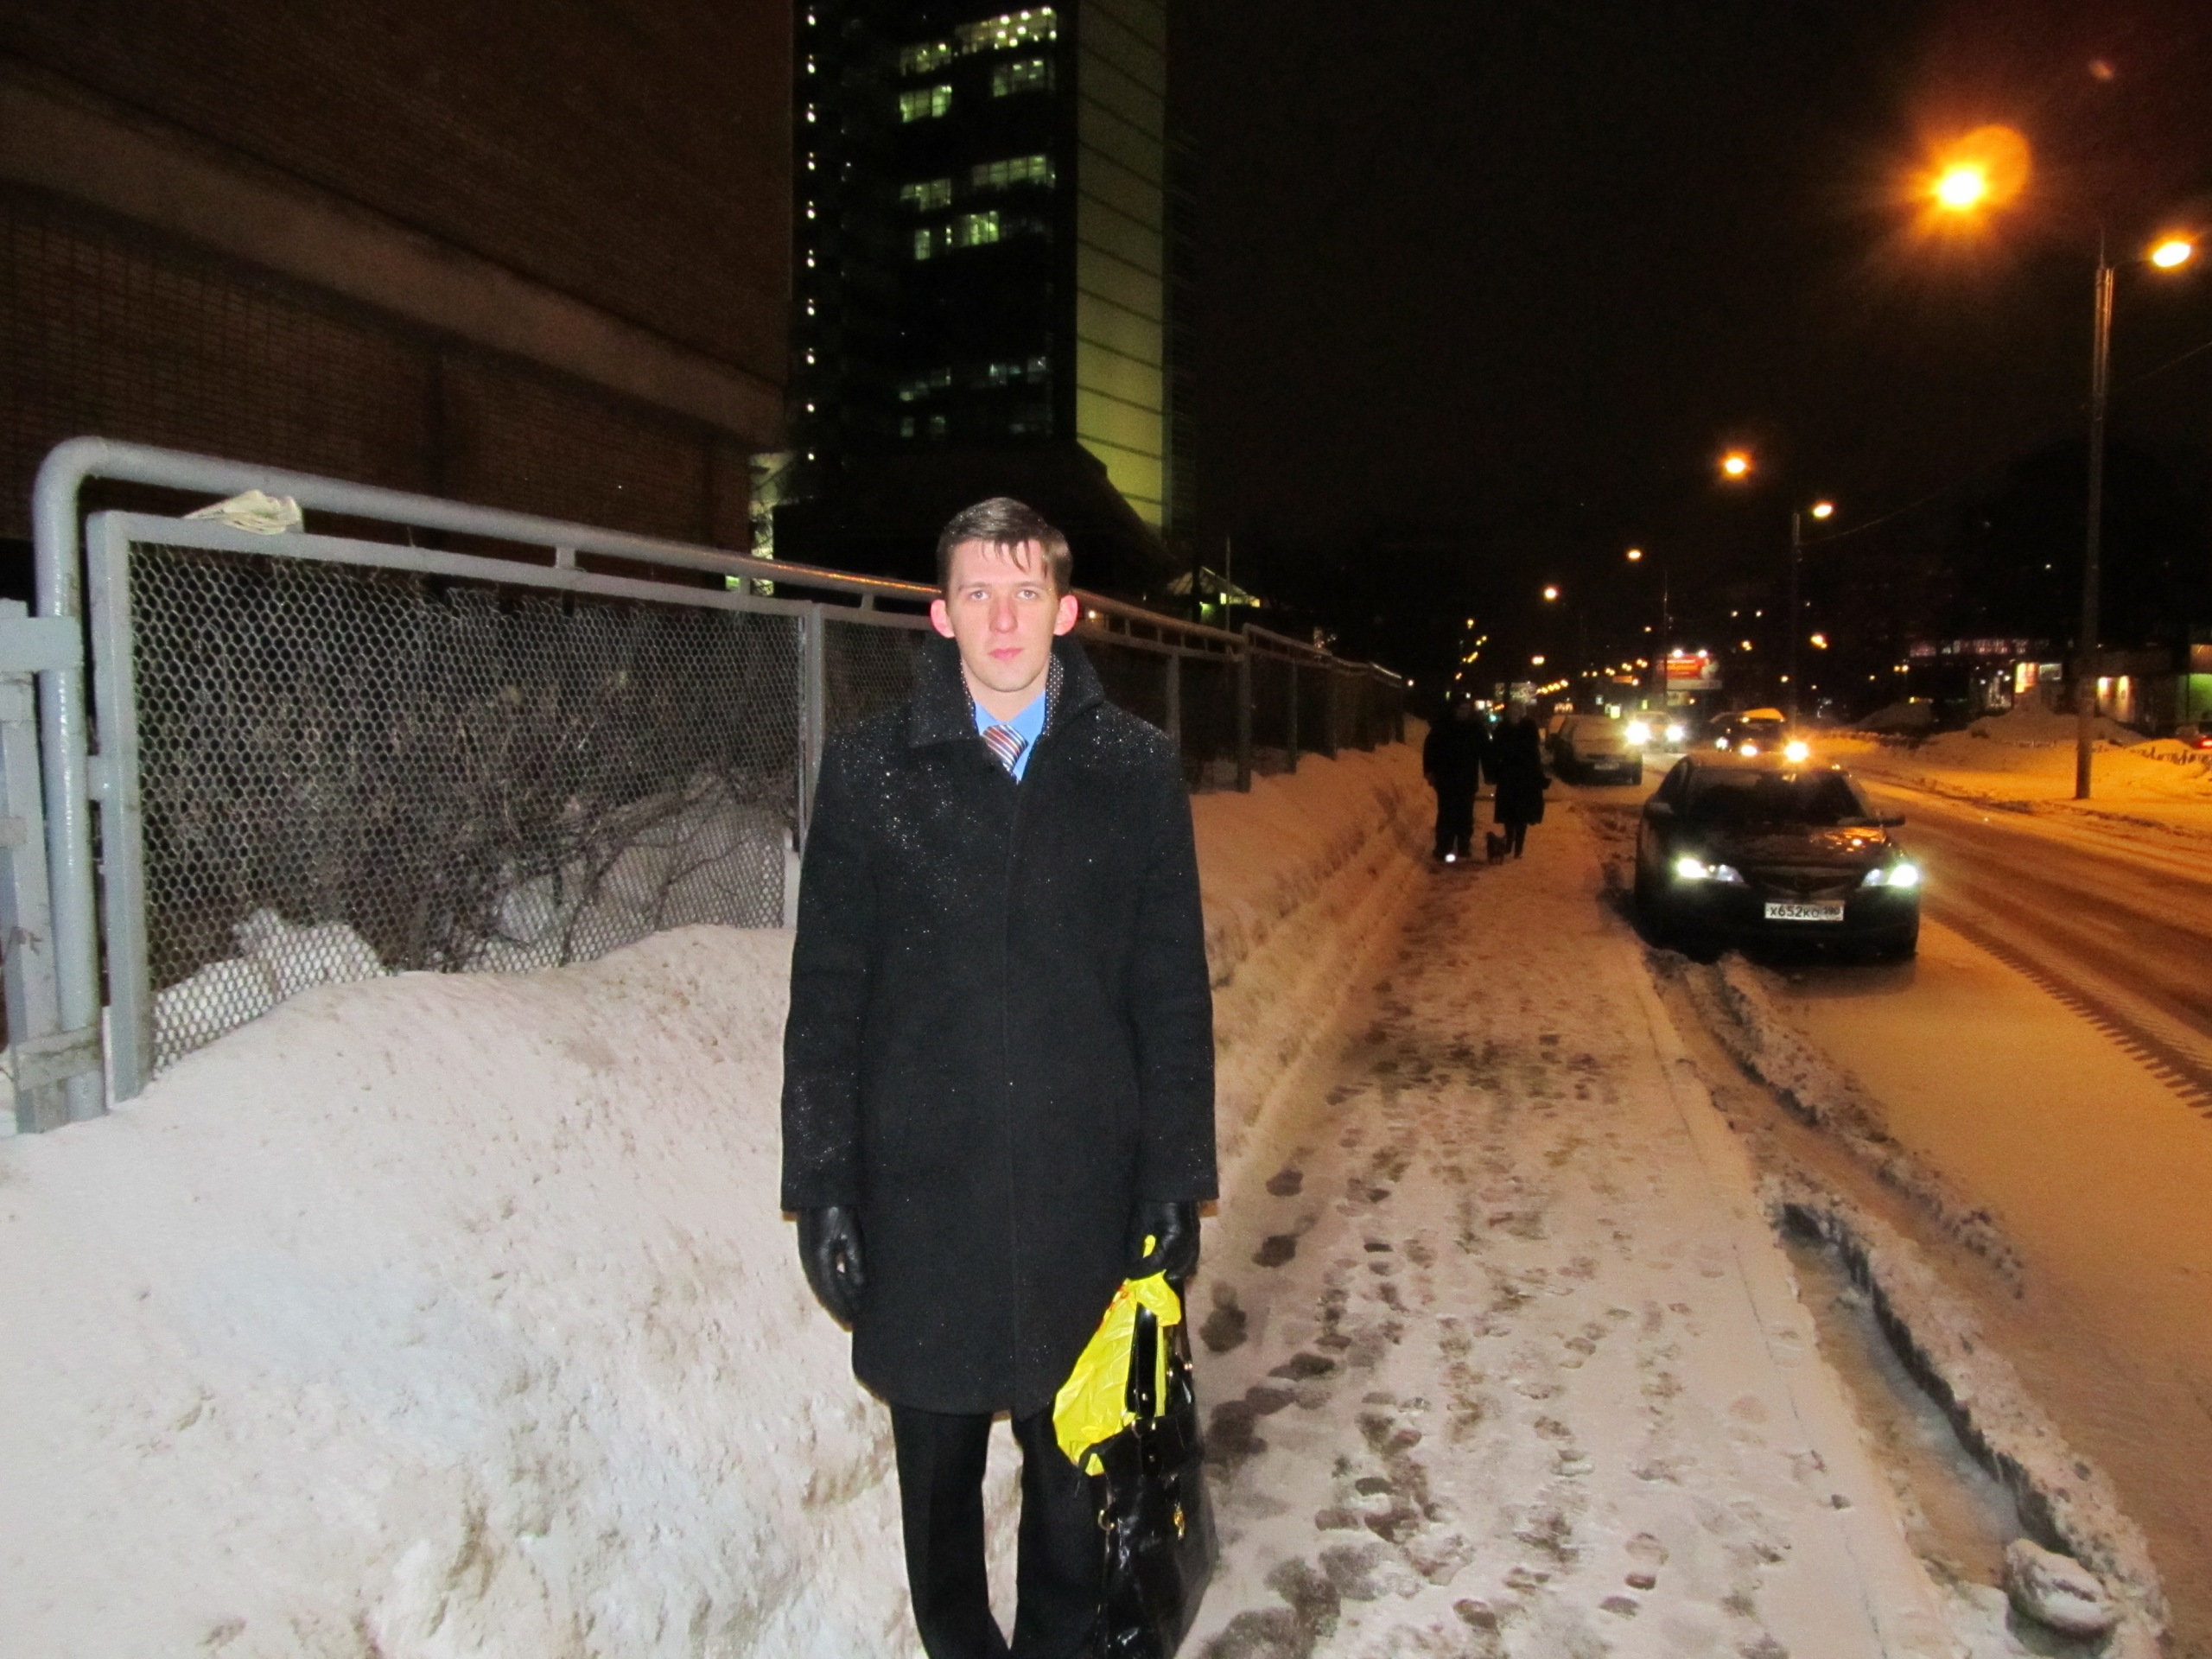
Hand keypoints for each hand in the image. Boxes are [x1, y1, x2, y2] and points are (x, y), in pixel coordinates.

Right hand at [797, 1205, 866, 1324]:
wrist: (822, 1183)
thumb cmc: (838, 1205)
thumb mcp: (851, 1234)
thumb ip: (855, 1263)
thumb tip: (861, 1290)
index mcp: (818, 1259)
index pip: (831, 1294)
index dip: (844, 1309)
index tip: (856, 1323)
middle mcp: (809, 1260)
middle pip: (826, 1293)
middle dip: (842, 1307)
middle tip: (858, 1320)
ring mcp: (808, 1253)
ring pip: (823, 1284)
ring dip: (838, 1297)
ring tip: (854, 1309)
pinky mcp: (811, 1246)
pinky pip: (823, 1273)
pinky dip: (834, 1284)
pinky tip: (846, 1287)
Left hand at [1126, 1200, 1199, 1280]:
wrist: (1169, 1180)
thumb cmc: (1151, 1199)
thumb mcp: (1139, 1223)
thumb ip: (1135, 1247)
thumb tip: (1131, 1266)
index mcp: (1173, 1239)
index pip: (1157, 1264)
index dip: (1141, 1271)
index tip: (1130, 1275)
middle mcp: (1188, 1241)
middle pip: (1176, 1267)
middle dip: (1160, 1275)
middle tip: (1146, 1281)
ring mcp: (1195, 1236)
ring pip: (1189, 1262)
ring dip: (1178, 1271)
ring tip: (1167, 1278)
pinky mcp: (1196, 1231)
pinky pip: (1194, 1252)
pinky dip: (1187, 1262)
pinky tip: (1178, 1264)